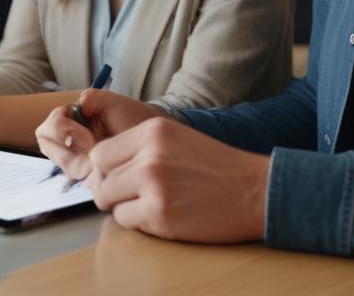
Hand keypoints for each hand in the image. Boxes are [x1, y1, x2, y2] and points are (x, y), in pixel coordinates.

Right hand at [35, 89, 162, 180]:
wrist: (157, 138)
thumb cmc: (134, 117)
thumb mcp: (112, 102)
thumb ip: (92, 98)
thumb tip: (79, 104)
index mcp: (72, 120)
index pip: (48, 128)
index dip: (62, 131)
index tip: (89, 136)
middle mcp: (72, 141)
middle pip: (48, 147)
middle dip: (68, 151)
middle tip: (94, 150)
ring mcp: (81, 160)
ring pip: (66, 166)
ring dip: (82, 164)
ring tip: (104, 160)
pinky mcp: (94, 177)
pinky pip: (83, 181)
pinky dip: (96, 177)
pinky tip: (110, 171)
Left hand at [85, 117, 268, 243]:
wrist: (254, 190)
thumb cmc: (215, 167)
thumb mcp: (174, 138)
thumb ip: (137, 147)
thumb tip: (99, 165)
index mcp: (151, 131)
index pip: (101, 152)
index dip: (106, 169)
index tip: (119, 177)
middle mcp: (149, 155)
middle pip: (101, 177)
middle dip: (112, 189)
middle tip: (134, 194)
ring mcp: (154, 185)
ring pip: (108, 200)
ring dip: (124, 206)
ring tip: (151, 204)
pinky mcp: (160, 214)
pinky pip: (126, 221)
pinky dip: (139, 222)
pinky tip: (163, 215)